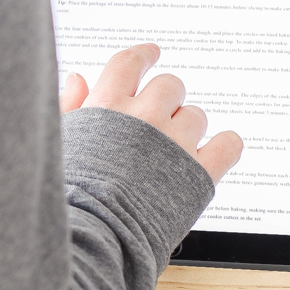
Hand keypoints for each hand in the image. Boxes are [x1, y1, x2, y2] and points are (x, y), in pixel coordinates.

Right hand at [59, 44, 241, 184]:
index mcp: (107, 105)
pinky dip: (226, 146)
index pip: (130, 63)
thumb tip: (77, 79)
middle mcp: (145, 117)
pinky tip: (216, 152)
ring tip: (173, 152)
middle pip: (169, 86)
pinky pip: (229, 145)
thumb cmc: (71, 193)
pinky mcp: (200, 173)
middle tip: (159, 120)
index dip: (143, 55)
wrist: (94, 235)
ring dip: (188, 128)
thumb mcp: (60, 141)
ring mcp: (175, 144)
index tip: (151, 54)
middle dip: (166, 99)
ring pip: (196, 115)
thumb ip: (69, 106)